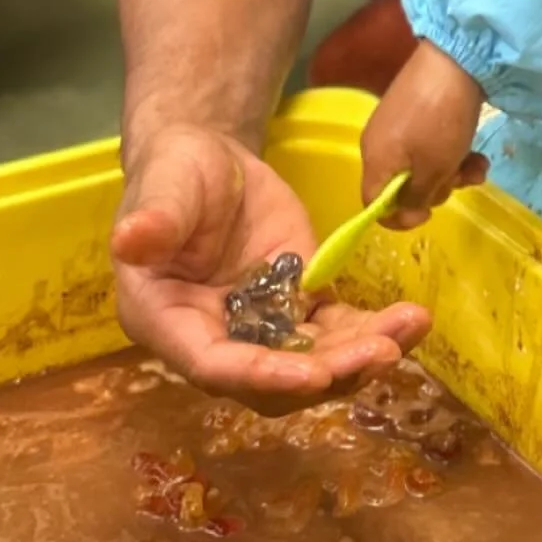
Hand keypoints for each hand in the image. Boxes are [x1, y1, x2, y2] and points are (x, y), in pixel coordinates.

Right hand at [111, 122, 429, 410]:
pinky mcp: (298, 308)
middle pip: (271, 381)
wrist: (211, 160)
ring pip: (312, 364)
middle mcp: (215, 340)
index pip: (214, 364)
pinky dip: (373, 331)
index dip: (260, 374)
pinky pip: (337, 331)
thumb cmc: (175, 172)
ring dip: (360, 357)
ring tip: (408, 331)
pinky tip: (412, 320)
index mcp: (168, 321)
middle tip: (380, 355)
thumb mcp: (164, 185)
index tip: (310, 374)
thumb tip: (129, 238)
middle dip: (327, 374)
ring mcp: (261, 329)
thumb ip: (154, 217)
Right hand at [360, 40, 488, 229]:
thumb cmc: (440, 122)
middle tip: (461, 179)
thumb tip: (407, 211)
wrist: (454, 59)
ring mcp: (399, 125)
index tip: (429, 213)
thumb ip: (416, 197)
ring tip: (480, 166)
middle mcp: (380, 144)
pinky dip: (453, 153)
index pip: (374, 205)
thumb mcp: (433, 169)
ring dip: (453, 172)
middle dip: (437, 189)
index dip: (400, 217)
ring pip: (423, 165)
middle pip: (403, 185)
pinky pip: (431, 145)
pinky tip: (478, 153)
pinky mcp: (417, 111)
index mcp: (375, 160)